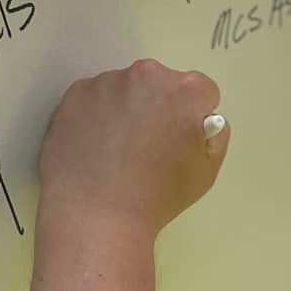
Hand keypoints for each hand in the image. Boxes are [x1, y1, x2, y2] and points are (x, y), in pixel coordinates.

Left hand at [38, 59, 230, 238]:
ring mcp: (107, 82)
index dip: (193, 117)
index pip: (201, 92)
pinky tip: (93, 147)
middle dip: (159, 107)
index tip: (179, 140)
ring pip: (125, 90)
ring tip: (116, 150)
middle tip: (147, 146)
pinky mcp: (75, 94)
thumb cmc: (157, 197)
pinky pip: (94, 98)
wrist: (95, 215)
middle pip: (161, 85)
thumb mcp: (206, 171)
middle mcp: (147, 75)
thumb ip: (214, 135)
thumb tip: (201, 119)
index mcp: (186, 91)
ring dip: (126, 109)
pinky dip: (96, 115)